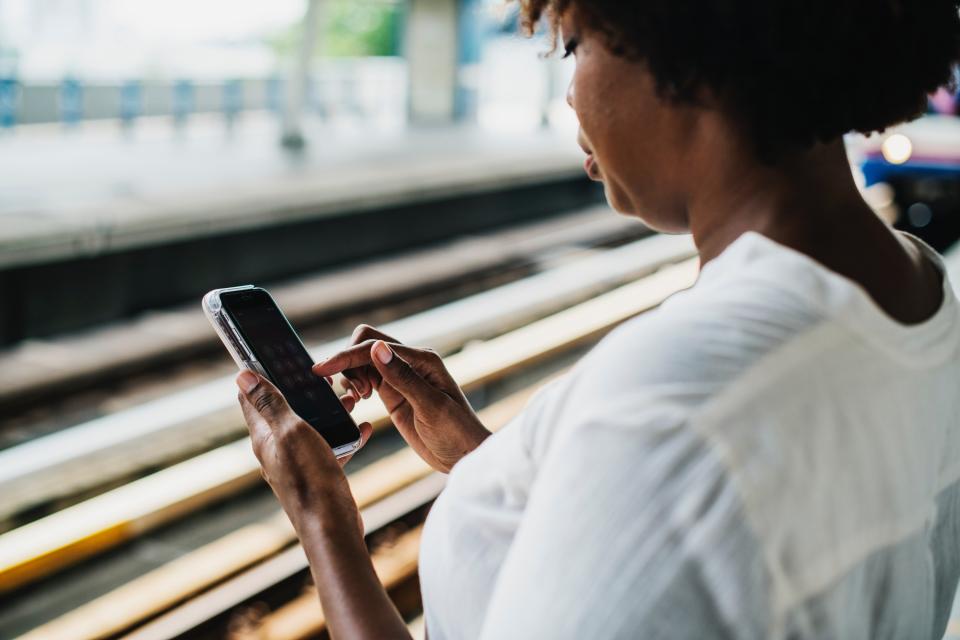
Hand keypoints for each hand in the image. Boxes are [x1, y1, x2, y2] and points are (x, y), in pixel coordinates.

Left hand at [236, 370, 373, 535]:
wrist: (332, 527)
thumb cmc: (309, 478)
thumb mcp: (290, 431)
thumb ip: (269, 403)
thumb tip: (241, 375)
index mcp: (264, 436)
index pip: (251, 398)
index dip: (260, 374)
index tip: (276, 356)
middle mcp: (276, 449)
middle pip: (285, 409)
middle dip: (303, 391)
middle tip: (326, 378)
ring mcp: (297, 462)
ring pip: (311, 426)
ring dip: (328, 410)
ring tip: (350, 399)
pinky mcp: (318, 473)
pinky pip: (331, 446)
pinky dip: (344, 434)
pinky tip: (361, 428)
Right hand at [312, 324, 490, 472]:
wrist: (464, 455)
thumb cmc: (456, 432)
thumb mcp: (430, 407)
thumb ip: (403, 378)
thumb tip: (376, 349)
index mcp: (422, 359)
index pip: (375, 346)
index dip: (346, 355)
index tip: (321, 370)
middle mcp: (410, 362)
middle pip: (366, 343)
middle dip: (348, 361)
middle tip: (356, 394)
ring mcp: (400, 377)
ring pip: (363, 360)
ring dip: (351, 374)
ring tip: (358, 399)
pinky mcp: (393, 393)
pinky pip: (366, 378)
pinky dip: (354, 385)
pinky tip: (358, 401)